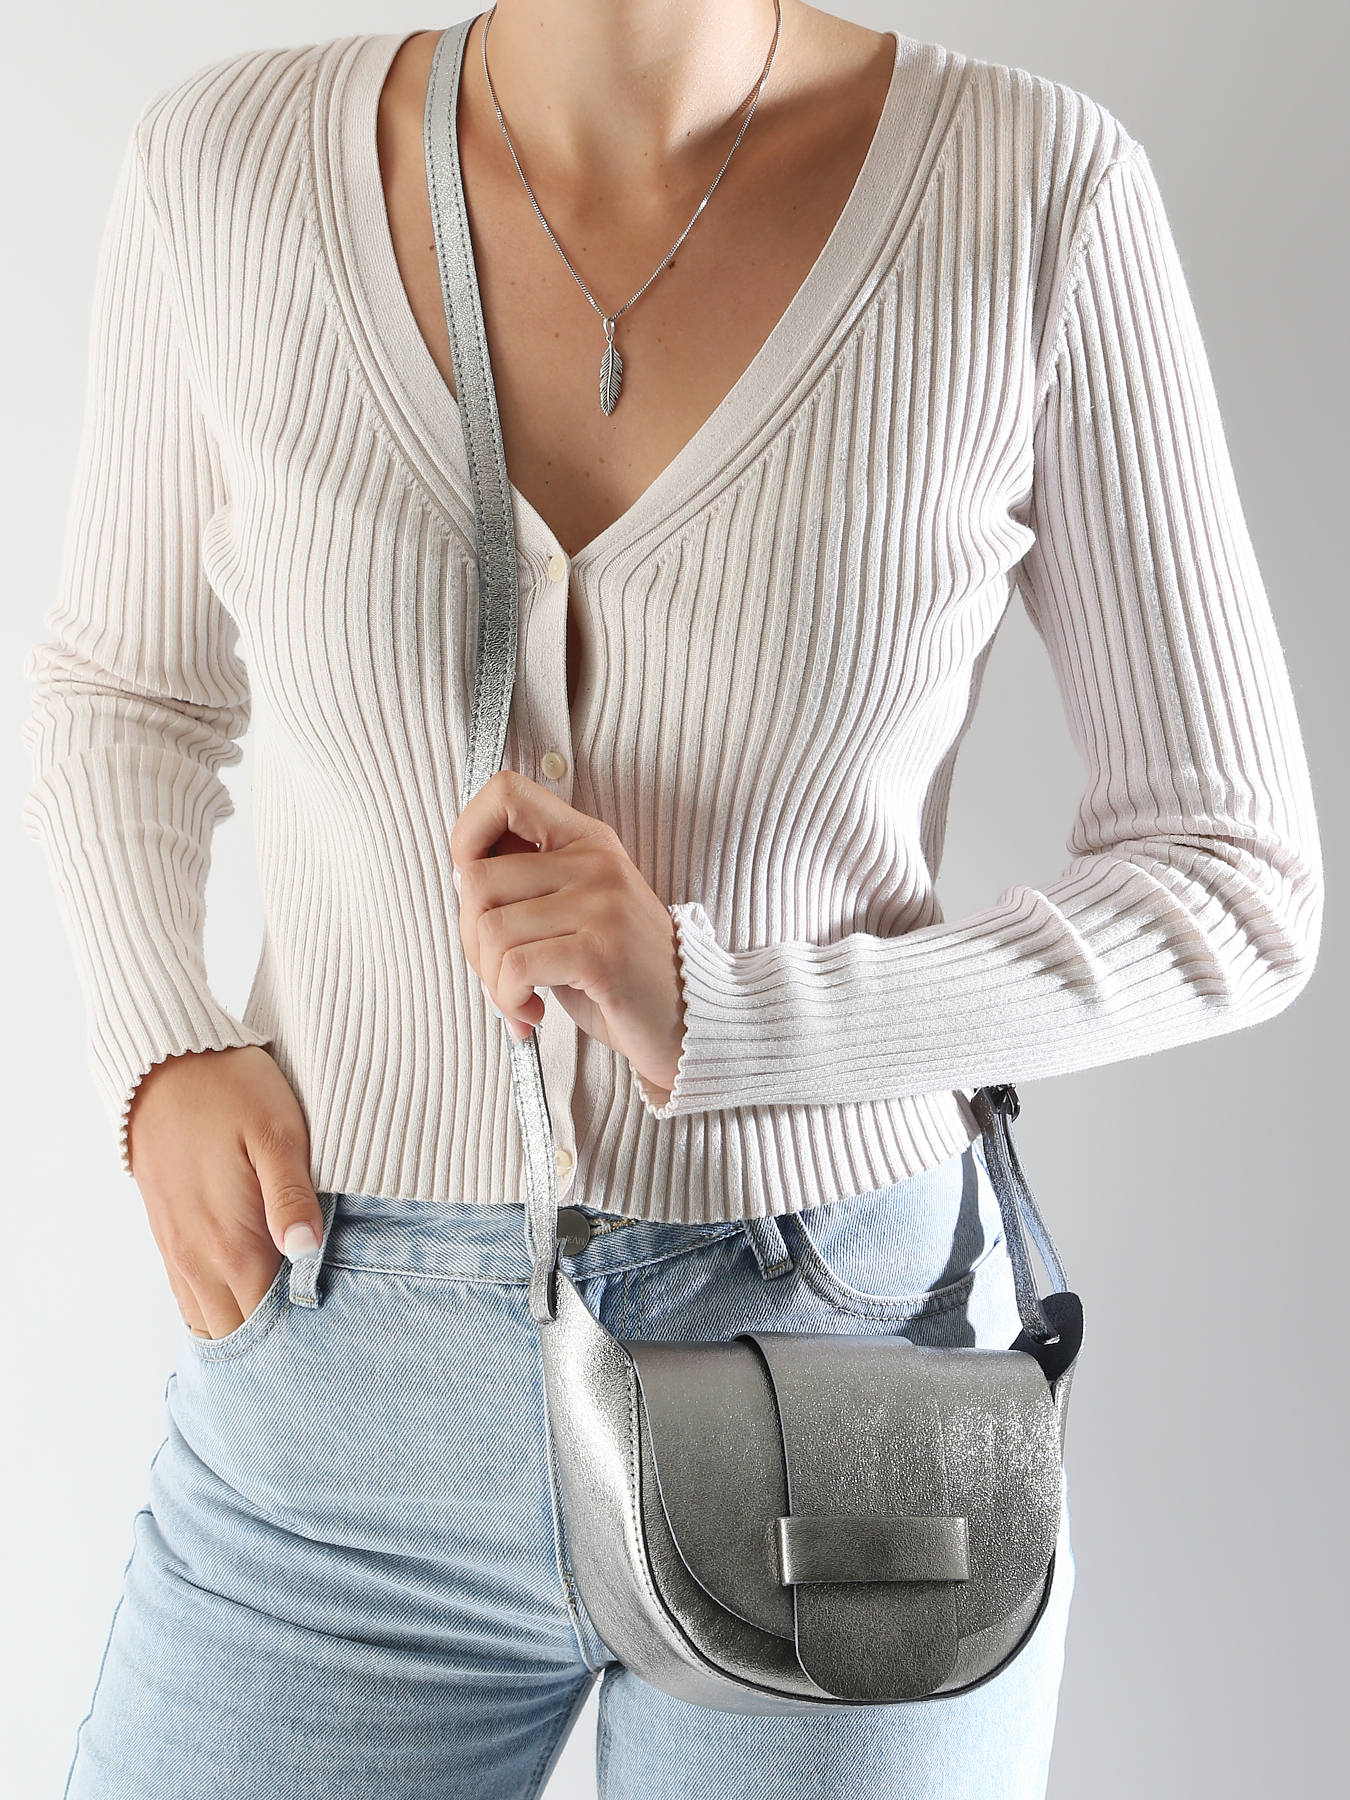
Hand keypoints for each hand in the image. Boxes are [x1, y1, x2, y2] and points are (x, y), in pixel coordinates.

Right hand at [125, 1045, 326, 1339]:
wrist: (164, 1063)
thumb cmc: (230, 1090)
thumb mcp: (276, 1133)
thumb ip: (291, 1197)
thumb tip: (305, 1253)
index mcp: (231, 1242)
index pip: (266, 1322)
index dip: (301, 1342)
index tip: (335, 1343)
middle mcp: (197, 1258)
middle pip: (236, 1333)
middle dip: (274, 1349)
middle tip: (320, 1349)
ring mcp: (178, 1248)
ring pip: (209, 1319)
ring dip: (243, 1331)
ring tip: (289, 1337)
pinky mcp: (168, 1232)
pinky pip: (189, 1295)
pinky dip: (217, 1309)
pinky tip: (247, 1304)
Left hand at [450, 769, 685, 1101]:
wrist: (685, 1019)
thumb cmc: (617, 972)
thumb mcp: (575, 911)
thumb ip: (527, 885)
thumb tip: (459, 876)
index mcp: (585, 840)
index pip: (505, 793)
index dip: (468, 833)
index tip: (472, 888)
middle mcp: (594, 862)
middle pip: (477, 879)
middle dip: (470, 940)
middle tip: (496, 973)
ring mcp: (601, 904)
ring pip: (489, 929)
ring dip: (490, 980)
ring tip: (516, 997)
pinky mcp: (600, 953)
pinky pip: (515, 967)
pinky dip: (508, 999)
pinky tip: (530, 1011)